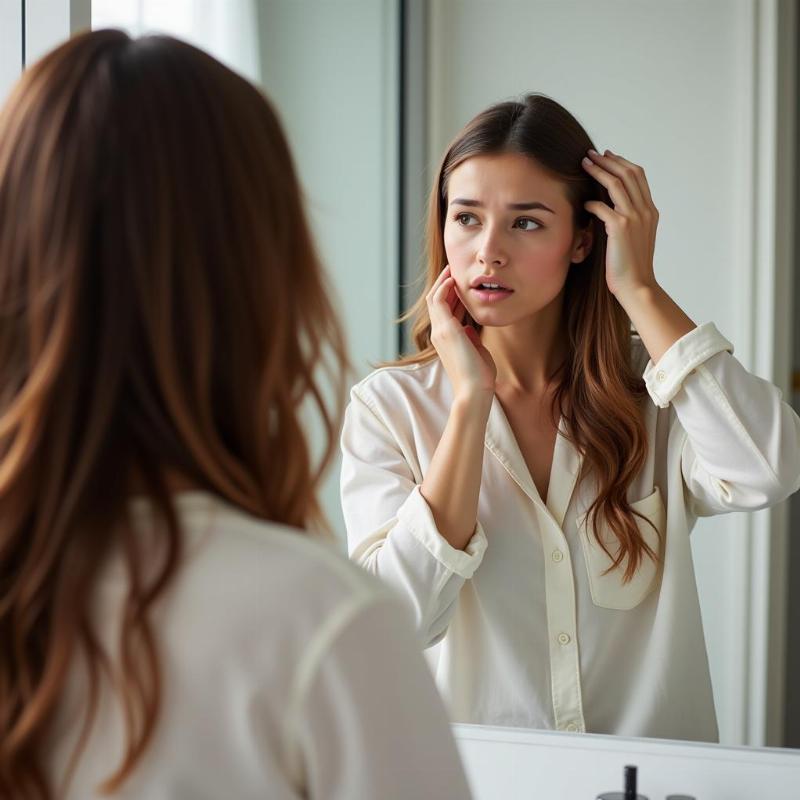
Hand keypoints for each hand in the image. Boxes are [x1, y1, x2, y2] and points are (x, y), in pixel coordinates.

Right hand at [426, 265, 496, 399]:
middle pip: (436, 302)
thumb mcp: (476, 352)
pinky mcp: (445, 329)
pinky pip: (438, 302)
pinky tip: (452, 280)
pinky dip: (443, 288)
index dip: (451, 295)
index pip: (444, 311)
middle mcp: (439, 333)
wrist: (474, 390)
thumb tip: (469, 330)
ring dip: (442, 283)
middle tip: (453, 269)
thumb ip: (471, 340)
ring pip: (434, 299)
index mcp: (446, 339)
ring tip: (452, 269)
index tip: (459, 283)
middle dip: (444, 285)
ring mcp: (440, 331)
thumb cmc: (479, 376)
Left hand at [581, 149, 658, 299]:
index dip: (621, 162)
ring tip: (584, 164)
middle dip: (608, 160)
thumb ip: (628, 220)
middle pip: (628, 173)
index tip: (606, 156)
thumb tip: (611, 208)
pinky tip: (584, 203)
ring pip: (616, 183)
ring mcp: (634, 218)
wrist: (637, 286)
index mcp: (650, 211)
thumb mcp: (634, 238)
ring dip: (599, 171)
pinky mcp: (620, 228)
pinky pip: (603, 206)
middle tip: (590, 154)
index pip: (638, 176)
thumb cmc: (631, 267)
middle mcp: (645, 210)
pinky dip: (592, 201)